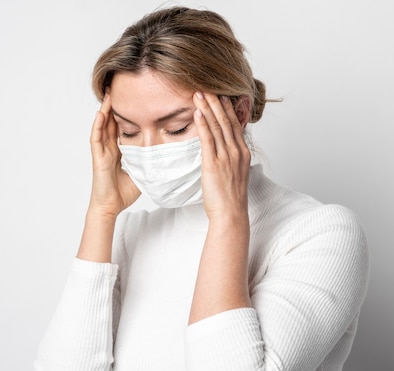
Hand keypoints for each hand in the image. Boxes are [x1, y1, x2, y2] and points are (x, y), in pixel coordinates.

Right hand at [88, 94, 140, 217]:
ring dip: (104, 110)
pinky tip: (100, 113)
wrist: (111, 206)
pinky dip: (98, 125)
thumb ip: (151, 162)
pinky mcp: (98, 157)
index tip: (132, 100)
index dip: (125, 114)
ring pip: (102, 126)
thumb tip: (169, 157)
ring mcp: (102, 152)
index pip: (121, 128)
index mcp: (118, 151)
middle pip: (111, 122)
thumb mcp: (142, 172)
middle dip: (114, 107)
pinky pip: (96, 137)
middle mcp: (109, 148)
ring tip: (108, 95)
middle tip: (118, 89)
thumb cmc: (123, 193)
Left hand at [193, 92, 250, 221]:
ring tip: (199, 94)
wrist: (231, 214)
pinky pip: (208, 140)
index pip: (235, 124)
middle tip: (206, 87)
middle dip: (216, 103)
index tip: (219, 95)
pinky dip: (203, 124)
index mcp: (242, 153)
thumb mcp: (234, 173)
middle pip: (226, 121)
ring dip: (208, 108)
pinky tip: (198, 113)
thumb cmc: (230, 198)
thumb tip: (223, 149)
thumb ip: (230, 158)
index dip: (227, 108)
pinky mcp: (214, 164)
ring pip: (217, 126)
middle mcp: (237, 152)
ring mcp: (227, 157)